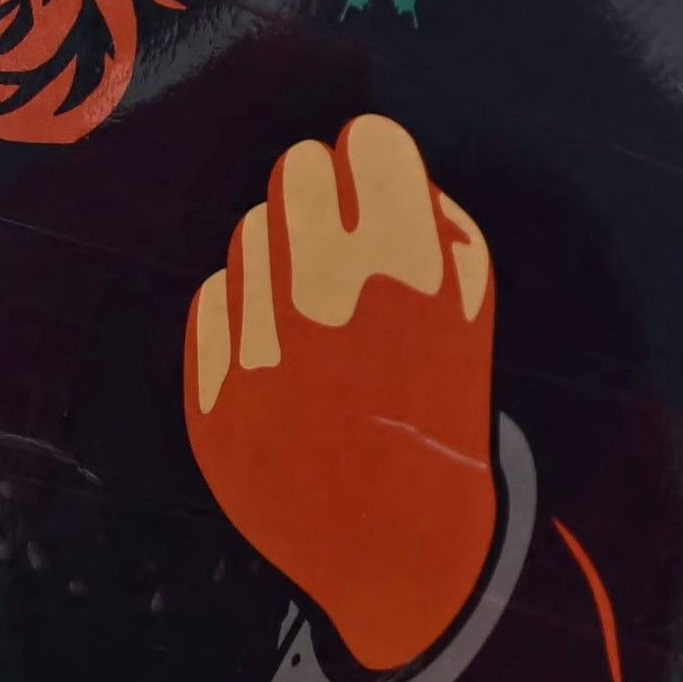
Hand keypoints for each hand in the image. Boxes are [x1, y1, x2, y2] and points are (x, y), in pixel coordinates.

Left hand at [187, 115, 504, 670]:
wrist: (394, 539)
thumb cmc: (440, 407)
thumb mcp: (473, 305)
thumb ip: (429, 217)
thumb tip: (364, 159)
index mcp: (410, 271)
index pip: (366, 141)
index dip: (374, 164)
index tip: (375, 189)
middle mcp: (327, 296)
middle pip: (295, 171)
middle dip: (321, 198)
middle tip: (339, 243)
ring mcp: (260, 344)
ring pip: (248, 232)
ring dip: (280, 255)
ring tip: (315, 315)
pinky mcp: (210, 386)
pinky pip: (213, 299)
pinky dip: (244, 317)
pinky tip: (282, 360)